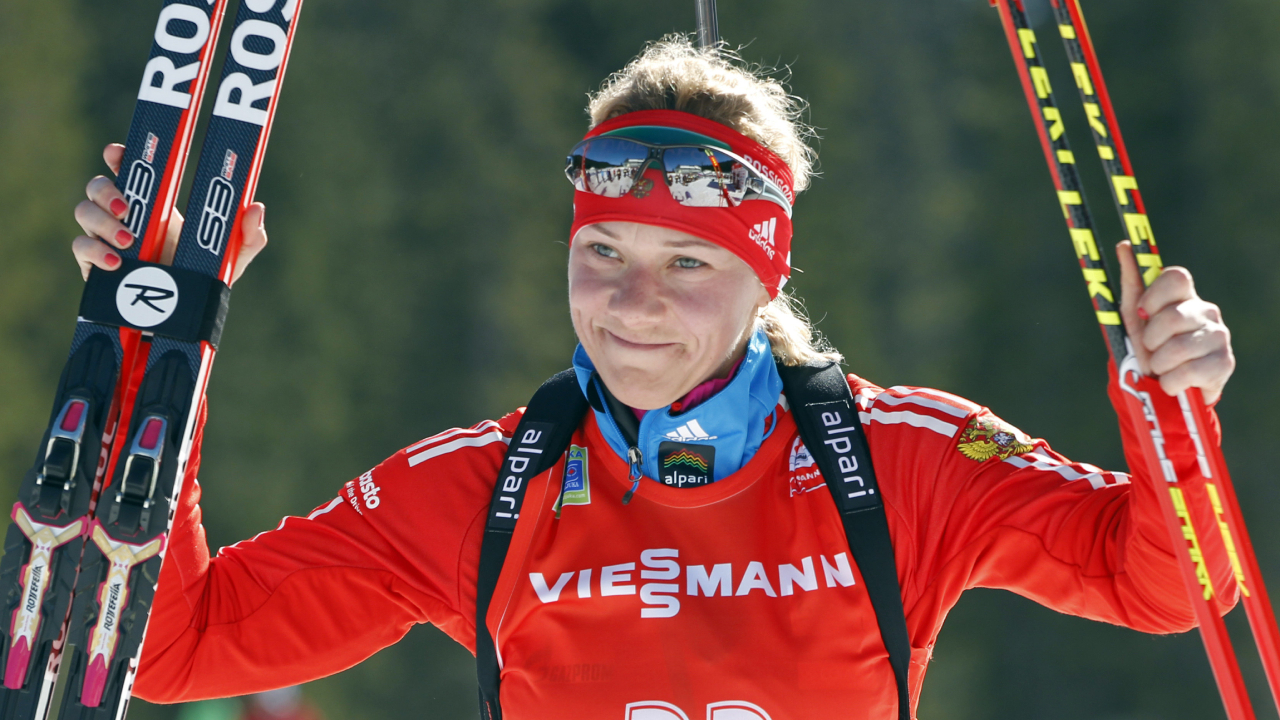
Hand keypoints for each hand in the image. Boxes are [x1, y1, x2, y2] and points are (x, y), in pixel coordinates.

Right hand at [72, 143, 267, 284]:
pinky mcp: (93, 264)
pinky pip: (80, 247)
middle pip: (97, 186)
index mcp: (154, 206)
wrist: (179, 319)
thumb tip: (256, 208)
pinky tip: (116, 262)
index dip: (119, 156)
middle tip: (128, 207)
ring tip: (127, 240)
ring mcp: (105, 238)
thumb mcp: (231, 257)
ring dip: (101, 221)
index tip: (118, 151)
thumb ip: (248, 236)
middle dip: (107, 190)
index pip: (130, 172)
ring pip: (84, 212)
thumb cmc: (203, 279)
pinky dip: (94, 250)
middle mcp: (125, 217)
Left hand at [1117, 241, 1234, 403]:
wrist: (1169, 388)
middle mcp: (1206, 310)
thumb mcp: (1135, 318)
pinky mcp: (1225, 363)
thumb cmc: (1152, 348)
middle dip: (1151, 339)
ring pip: (1178, 348)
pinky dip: (1171, 382)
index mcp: (1184, 297)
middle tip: (1152, 349)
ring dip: (1159, 365)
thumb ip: (1132, 283)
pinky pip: (1188, 372)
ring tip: (1163, 368)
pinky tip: (1175, 382)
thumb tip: (1125, 246)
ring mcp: (1219, 335)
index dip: (1154, 296)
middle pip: (1172, 317)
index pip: (1177, 277)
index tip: (1143, 313)